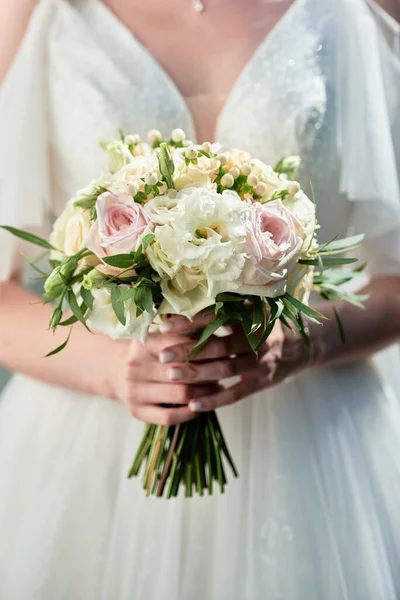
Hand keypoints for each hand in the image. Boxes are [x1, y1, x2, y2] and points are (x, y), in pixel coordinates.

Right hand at [111, 331, 220, 424]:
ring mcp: (134, 390)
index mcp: (143, 343)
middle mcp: (135, 366)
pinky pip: (169, 417)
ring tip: (218, 387)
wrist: (114, 370)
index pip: (179, 345)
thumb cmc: (149, 351)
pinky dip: (189, 413)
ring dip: (204, 393)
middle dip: (208, 372)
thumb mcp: (161, 336)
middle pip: (182, 371)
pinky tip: (201, 406)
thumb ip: (185, 332)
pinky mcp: (136, 411)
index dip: (204, 348)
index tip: (221, 349)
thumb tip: (217, 335)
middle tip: (225, 370)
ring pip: (179, 395)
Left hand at [157, 313, 312, 416]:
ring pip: (226, 369)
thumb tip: (182, 307)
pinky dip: (214, 399)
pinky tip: (192, 404)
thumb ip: (225, 308)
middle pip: (220, 345)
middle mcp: (258, 337)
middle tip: (163, 356)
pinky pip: (237, 393)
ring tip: (171, 376)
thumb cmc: (268, 323)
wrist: (305, 344)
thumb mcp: (253, 308)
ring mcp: (262, 362)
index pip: (217, 316)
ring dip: (198, 374)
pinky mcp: (263, 382)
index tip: (164, 326)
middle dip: (189, 351)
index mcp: (252, 315)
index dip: (190, 322)